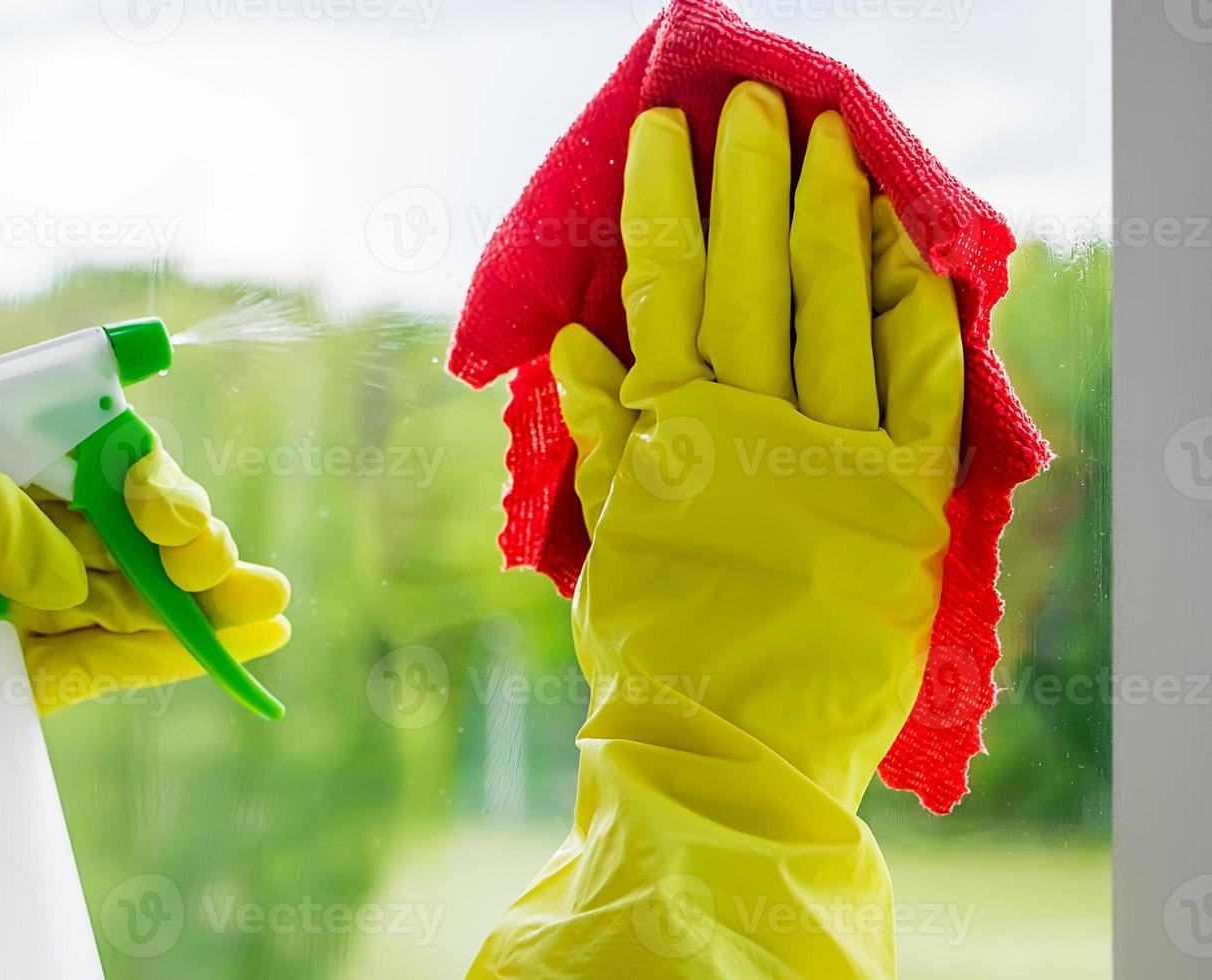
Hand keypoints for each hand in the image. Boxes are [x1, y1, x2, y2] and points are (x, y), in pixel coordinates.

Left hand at [0, 443, 289, 925]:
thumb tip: (64, 570)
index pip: (76, 458)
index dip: (137, 476)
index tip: (162, 512)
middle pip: (118, 528)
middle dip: (183, 542)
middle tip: (220, 566)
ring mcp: (11, 615)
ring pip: (128, 598)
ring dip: (202, 604)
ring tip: (269, 608)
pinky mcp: (18, 683)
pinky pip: (107, 662)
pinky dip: (170, 656)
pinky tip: (229, 646)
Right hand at [555, 83, 961, 805]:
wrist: (728, 756)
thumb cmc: (651, 654)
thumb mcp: (607, 542)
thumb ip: (600, 439)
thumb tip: (575, 345)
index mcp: (670, 434)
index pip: (664, 290)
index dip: (665, 204)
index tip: (663, 134)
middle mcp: (752, 427)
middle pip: (750, 277)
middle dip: (748, 182)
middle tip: (752, 106)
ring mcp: (833, 459)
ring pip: (833, 309)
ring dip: (831, 217)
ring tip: (830, 143)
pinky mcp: (903, 500)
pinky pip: (919, 387)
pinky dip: (918, 312)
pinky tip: (913, 247)